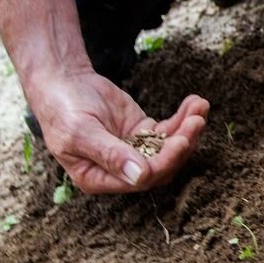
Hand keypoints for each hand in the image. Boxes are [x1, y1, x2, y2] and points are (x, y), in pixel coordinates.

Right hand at [27, 66, 208, 193]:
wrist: (62, 81)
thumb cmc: (63, 109)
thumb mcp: (80, 132)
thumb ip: (109, 154)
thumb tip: (139, 177)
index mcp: (99, 179)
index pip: (141, 180)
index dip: (164, 162)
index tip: (181, 140)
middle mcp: (120, 170)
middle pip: (162, 165)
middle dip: (182, 144)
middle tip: (197, 121)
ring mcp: (134, 150)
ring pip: (169, 147)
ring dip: (188, 129)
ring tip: (201, 107)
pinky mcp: (143, 132)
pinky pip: (168, 129)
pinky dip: (183, 117)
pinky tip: (195, 102)